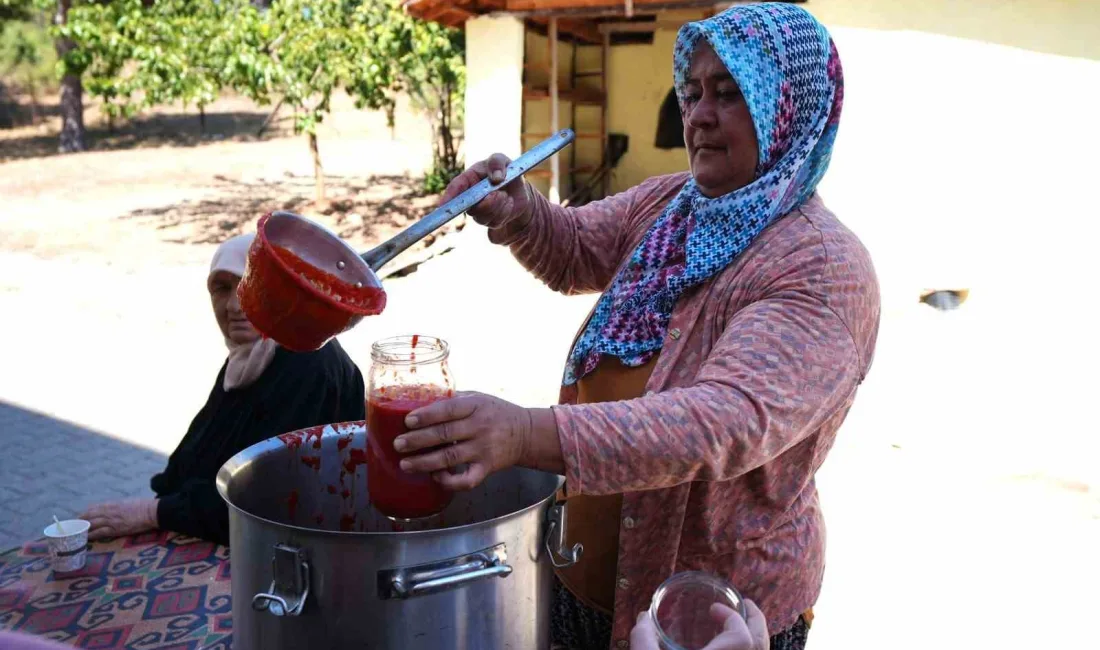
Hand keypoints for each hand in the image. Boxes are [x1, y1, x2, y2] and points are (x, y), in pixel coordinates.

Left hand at [80, 498, 157, 540]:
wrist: (151, 512)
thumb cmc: (143, 506)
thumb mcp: (127, 502)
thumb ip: (117, 506)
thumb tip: (110, 510)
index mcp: (112, 504)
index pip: (93, 508)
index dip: (84, 514)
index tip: (78, 518)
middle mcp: (109, 511)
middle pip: (89, 516)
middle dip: (79, 522)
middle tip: (72, 527)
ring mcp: (112, 520)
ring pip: (92, 524)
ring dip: (83, 529)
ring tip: (75, 534)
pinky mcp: (116, 529)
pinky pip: (100, 532)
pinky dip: (91, 535)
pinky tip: (86, 538)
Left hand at [394, 392, 558, 490]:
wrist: (525, 433)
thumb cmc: (496, 412)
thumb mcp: (479, 397)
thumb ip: (454, 399)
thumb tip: (420, 397)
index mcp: (476, 406)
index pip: (449, 410)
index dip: (427, 415)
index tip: (408, 420)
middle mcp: (480, 427)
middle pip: (445, 434)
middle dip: (418, 440)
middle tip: (398, 444)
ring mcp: (484, 449)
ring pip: (450, 458)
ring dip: (425, 462)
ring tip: (405, 464)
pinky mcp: (487, 468)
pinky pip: (467, 480)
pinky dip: (450, 482)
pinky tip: (435, 477)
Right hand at [440, 154, 534, 230]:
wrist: (519, 189)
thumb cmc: (506, 171)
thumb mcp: (503, 160)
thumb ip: (497, 162)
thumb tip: (496, 178)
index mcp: (468, 179)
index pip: (455, 188)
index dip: (448, 197)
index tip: (443, 206)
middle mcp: (469, 197)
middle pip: (470, 208)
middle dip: (487, 202)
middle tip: (500, 193)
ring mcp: (478, 211)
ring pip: (483, 216)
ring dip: (499, 205)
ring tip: (505, 195)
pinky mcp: (489, 221)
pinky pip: (495, 221)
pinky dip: (506, 211)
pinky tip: (509, 202)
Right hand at [630, 600, 769, 649]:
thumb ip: (643, 640)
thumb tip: (643, 618)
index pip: (744, 636)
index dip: (732, 617)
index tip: (713, 609)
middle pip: (762, 644)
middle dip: (756, 621)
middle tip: (745, 607)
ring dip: (754, 636)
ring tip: (739, 625)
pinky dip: (748, 649)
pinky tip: (727, 645)